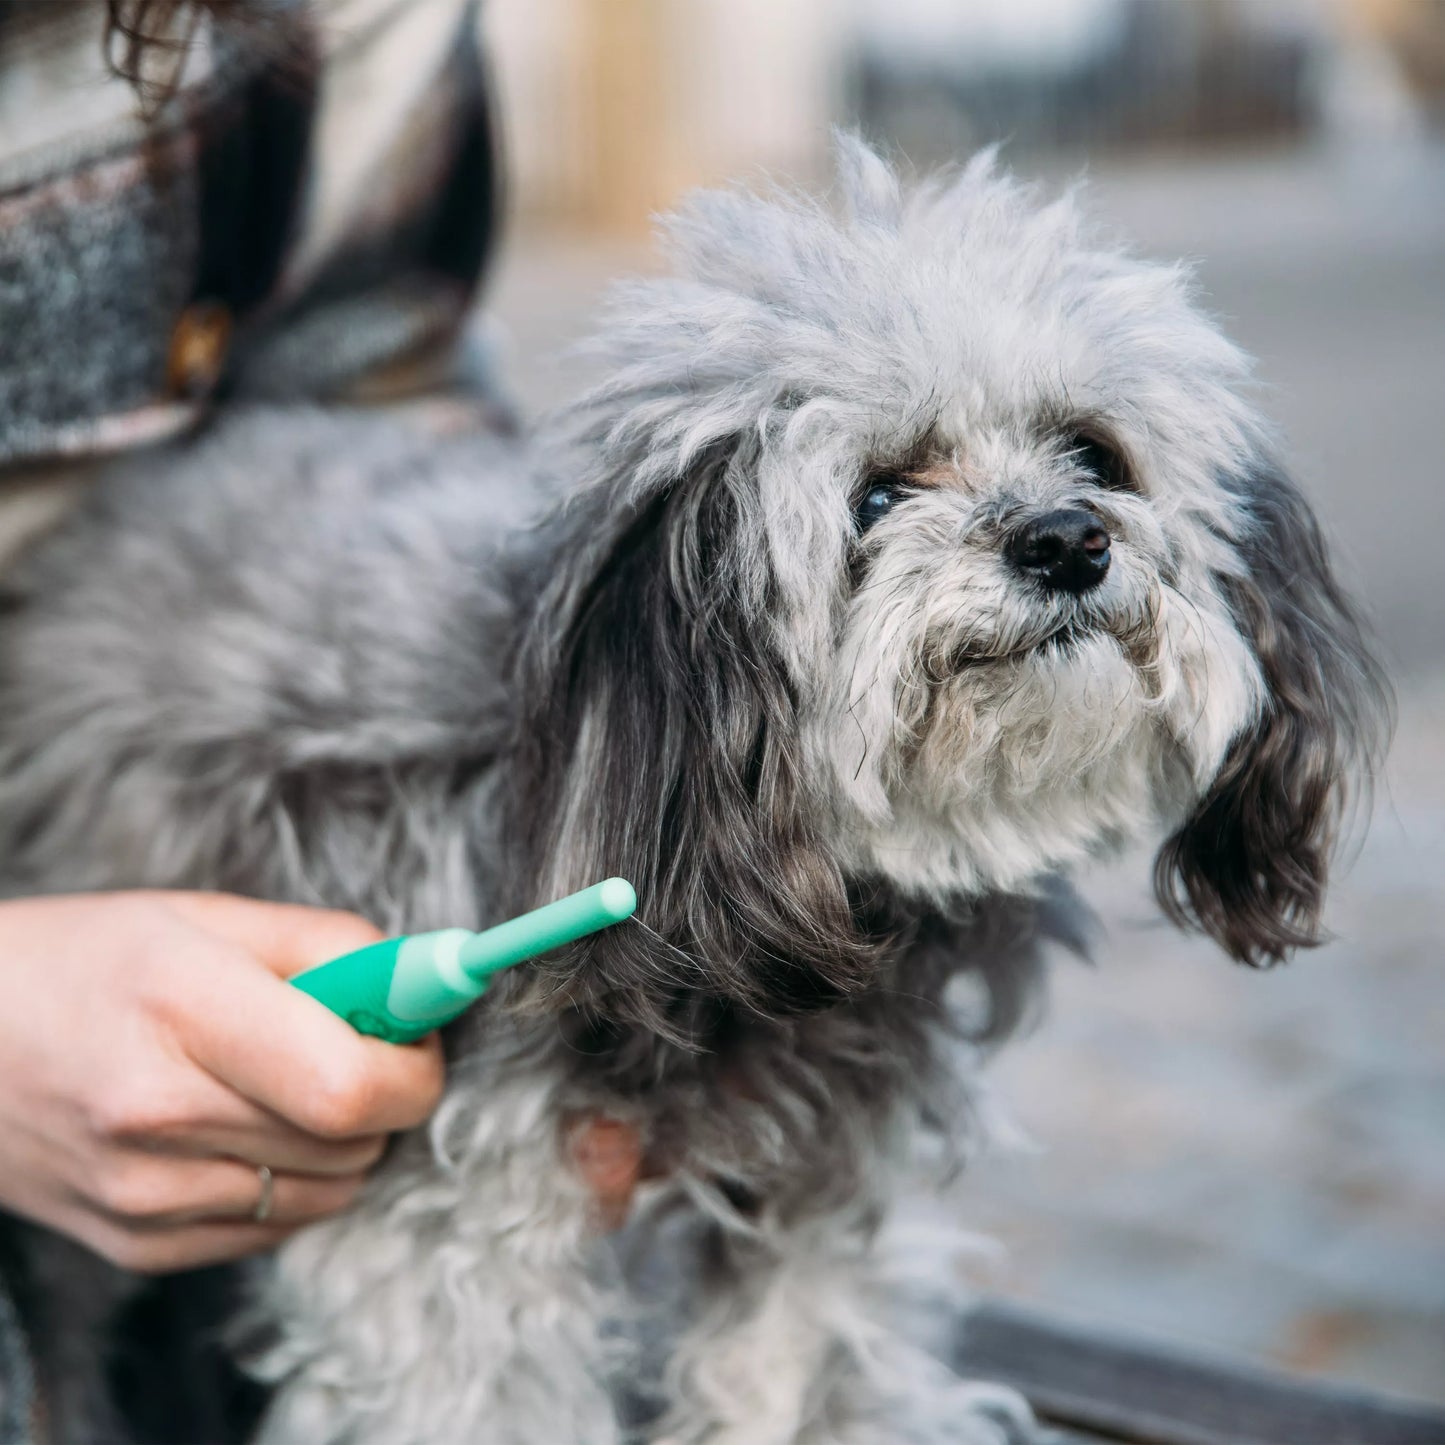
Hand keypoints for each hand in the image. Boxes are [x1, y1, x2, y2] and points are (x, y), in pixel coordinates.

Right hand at [0, 891, 445, 1271]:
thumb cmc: (89, 961)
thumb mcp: (208, 918)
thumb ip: (333, 945)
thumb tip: (428, 983)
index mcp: (183, 1009)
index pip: (349, 1088)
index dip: (413, 1070)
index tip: (417, 1040)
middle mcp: (157, 1115)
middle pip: (352, 1143)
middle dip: (385, 1096)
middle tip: (351, 1047)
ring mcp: (141, 1194)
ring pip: (330, 1192)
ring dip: (343, 1142)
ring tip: (289, 1084)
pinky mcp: (137, 1245)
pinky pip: (278, 1228)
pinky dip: (293, 1181)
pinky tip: (245, 1129)